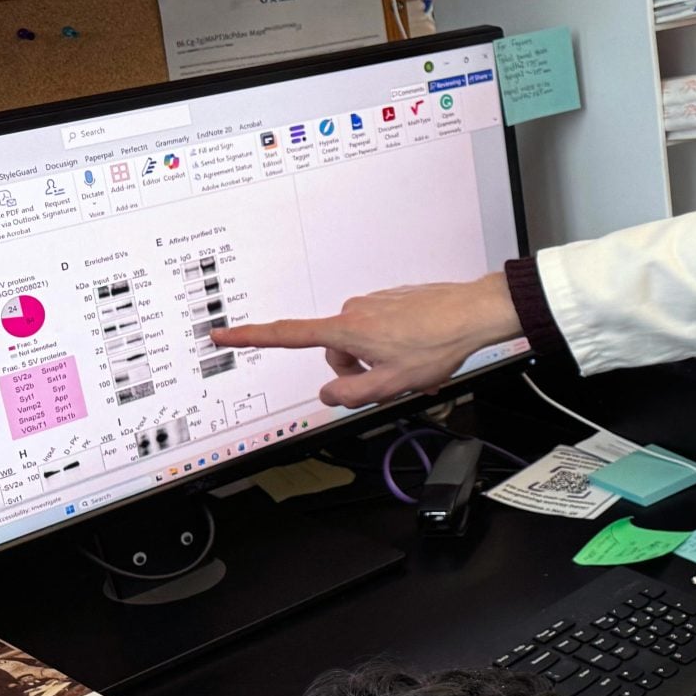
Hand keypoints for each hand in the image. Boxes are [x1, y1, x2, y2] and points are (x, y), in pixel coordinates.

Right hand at [214, 274, 521, 408]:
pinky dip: (396, 346)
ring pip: (362, 344)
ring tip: (414, 366)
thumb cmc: (437, 343)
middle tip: (393, 379)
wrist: (473, 312)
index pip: (286, 335)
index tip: (222, 334)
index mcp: (346, 330)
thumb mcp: (391, 384)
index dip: (250, 338)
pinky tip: (422, 351)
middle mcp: (354, 310)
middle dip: (358, 370)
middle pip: (336, 353)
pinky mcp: (392, 300)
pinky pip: (382, 331)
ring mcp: (374, 303)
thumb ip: (351, 394)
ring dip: (381, 359)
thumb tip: (327, 393)